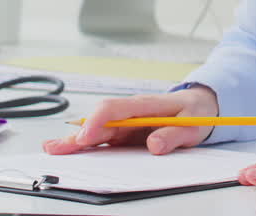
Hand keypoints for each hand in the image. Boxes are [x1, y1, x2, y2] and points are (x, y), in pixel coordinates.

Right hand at [42, 85, 218, 155]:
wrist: (202, 105)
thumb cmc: (195, 112)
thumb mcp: (192, 124)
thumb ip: (173, 134)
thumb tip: (154, 145)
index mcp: (144, 105)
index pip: (114, 110)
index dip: (97, 122)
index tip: (85, 137)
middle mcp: (130, 112)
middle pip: (99, 121)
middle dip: (77, 134)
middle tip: (57, 147)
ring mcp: (126, 122)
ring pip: (96, 130)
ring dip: (75, 140)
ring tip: (53, 149)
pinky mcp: (126, 132)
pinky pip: (103, 138)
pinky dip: (85, 144)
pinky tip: (69, 148)